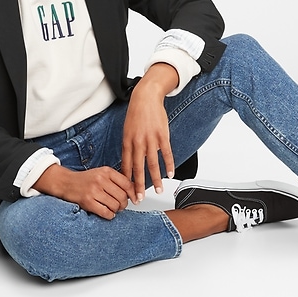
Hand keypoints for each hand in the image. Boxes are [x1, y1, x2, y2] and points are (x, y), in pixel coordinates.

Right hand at [33, 164, 136, 219]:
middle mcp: (101, 180)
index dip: (133, 193)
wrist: (66, 182)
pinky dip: (110, 215)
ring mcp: (94, 191)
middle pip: (122, 196)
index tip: (135, 199)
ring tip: (113, 208)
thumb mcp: (102, 173)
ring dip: (116, 210)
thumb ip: (116, 179)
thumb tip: (134, 190)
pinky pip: (106, 212)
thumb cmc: (86, 179)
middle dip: (124, 204)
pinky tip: (108, 213)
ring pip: (115, 205)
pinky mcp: (88, 202)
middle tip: (121, 205)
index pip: (127, 184)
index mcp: (106, 171)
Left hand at [121, 63, 177, 199]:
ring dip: (156, 179)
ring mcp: (151, 139)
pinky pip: (166, 153)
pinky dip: (169, 164)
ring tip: (159, 190)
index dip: (127, 181)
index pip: (126, 166)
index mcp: (127, 142)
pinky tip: (171, 174)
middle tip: (139, 199)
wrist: (145, 97)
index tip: (128, 192)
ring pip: (153, 163)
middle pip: (138, 168)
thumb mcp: (127, 130)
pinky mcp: (162, 135)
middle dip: (139, 185)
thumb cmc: (136, 114)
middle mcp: (138, 142)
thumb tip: (129, 164)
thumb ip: (129, 147)